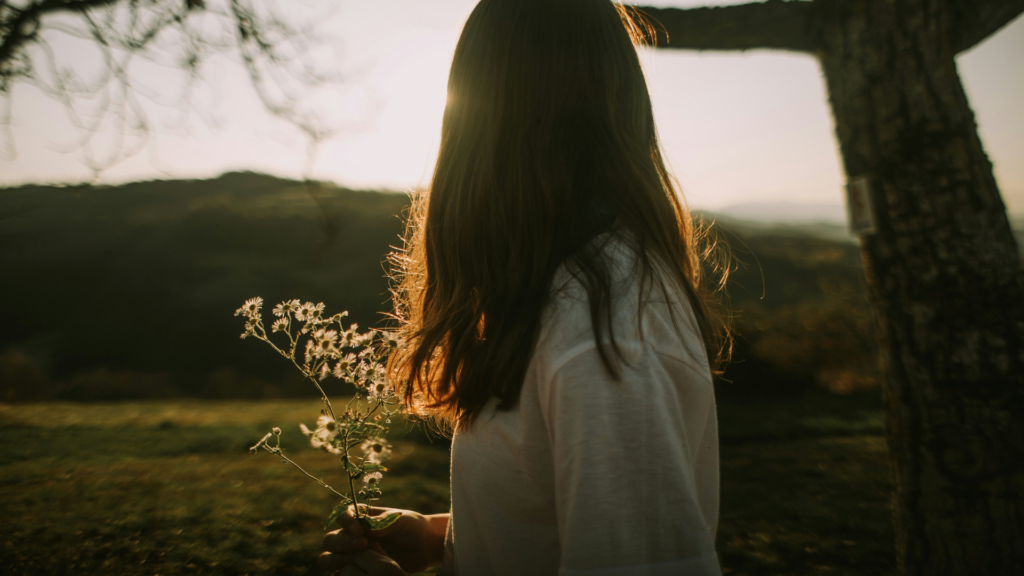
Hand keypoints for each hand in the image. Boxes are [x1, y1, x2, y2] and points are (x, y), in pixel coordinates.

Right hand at [320, 506, 447, 574]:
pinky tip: (356, 572)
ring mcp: (354, 555)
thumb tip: (363, 527)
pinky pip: (340, 574)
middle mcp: (352, 536)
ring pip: (328, 558)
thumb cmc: (412, 527)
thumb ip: (381, 523)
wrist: (425, 546)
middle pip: (330, 539)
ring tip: (353, 560)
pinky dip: (341, 573)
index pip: (341, 517)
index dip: (345, 523)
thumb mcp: (399, 520)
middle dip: (341, 542)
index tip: (359, 530)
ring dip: (335, 559)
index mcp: (360, 518)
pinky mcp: (359, 570)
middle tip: (362, 545)